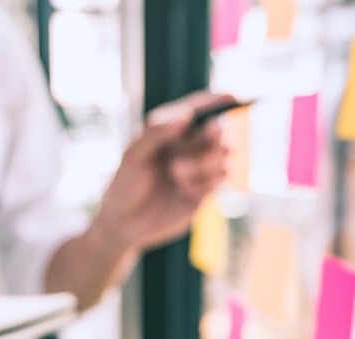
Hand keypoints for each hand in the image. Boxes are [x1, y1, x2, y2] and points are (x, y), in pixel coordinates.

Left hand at [91, 92, 231, 252]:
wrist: (123, 224)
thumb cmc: (124, 185)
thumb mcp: (134, 155)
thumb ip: (157, 132)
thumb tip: (187, 113)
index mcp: (170, 132)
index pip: (198, 110)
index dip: (216, 102)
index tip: (231, 96)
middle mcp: (187, 148)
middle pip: (216, 131)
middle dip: (213, 132)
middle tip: (211, 131)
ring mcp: (197, 170)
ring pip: (222, 156)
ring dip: (204, 161)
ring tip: (177, 172)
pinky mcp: (203, 192)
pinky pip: (218, 180)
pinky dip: (204, 182)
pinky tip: (184, 190)